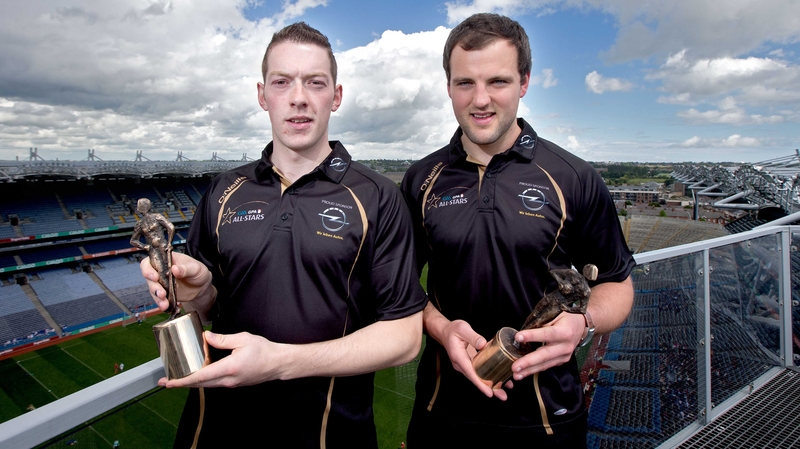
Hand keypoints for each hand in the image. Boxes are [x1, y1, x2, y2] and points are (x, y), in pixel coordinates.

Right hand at [140, 251, 213, 312]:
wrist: (202, 286)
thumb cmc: (198, 272)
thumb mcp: (195, 268)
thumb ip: (185, 269)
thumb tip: (174, 269)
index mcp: (166, 260)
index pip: (149, 262)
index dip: (148, 269)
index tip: (154, 277)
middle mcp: (160, 271)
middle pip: (149, 278)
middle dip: (153, 286)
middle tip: (161, 293)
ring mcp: (161, 283)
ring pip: (153, 290)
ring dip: (157, 297)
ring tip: (164, 303)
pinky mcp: (164, 293)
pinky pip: (159, 299)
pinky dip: (161, 303)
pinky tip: (165, 306)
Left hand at [159, 331, 286, 387]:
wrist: (278, 363)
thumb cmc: (264, 351)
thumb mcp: (243, 339)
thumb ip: (222, 339)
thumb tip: (206, 337)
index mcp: (229, 368)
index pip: (200, 376)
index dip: (182, 380)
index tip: (169, 382)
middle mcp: (228, 380)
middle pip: (199, 384)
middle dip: (181, 383)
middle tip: (165, 381)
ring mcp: (231, 383)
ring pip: (206, 384)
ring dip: (191, 381)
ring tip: (178, 376)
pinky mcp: (233, 383)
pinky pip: (214, 382)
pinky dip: (202, 379)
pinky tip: (198, 372)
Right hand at [438, 320, 510, 400]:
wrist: (445, 332)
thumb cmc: (453, 330)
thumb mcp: (462, 328)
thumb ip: (473, 336)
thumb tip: (483, 344)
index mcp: (458, 357)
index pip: (470, 373)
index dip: (480, 384)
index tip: (489, 392)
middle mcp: (461, 364)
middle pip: (475, 379)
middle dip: (489, 389)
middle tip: (503, 396)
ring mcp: (465, 365)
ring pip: (478, 378)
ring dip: (491, 385)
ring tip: (504, 391)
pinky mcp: (469, 363)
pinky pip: (479, 372)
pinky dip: (489, 377)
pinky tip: (500, 379)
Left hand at [510, 312, 583, 380]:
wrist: (581, 325)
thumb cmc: (565, 317)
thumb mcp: (555, 314)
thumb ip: (541, 322)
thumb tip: (524, 332)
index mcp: (565, 331)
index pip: (546, 334)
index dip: (532, 336)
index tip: (518, 337)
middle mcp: (566, 346)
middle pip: (545, 355)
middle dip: (528, 362)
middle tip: (514, 367)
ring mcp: (565, 356)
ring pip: (545, 364)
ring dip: (529, 370)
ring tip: (516, 375)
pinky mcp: (562, 361)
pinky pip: (547, 366)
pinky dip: (534, 370)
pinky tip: (523, 373)